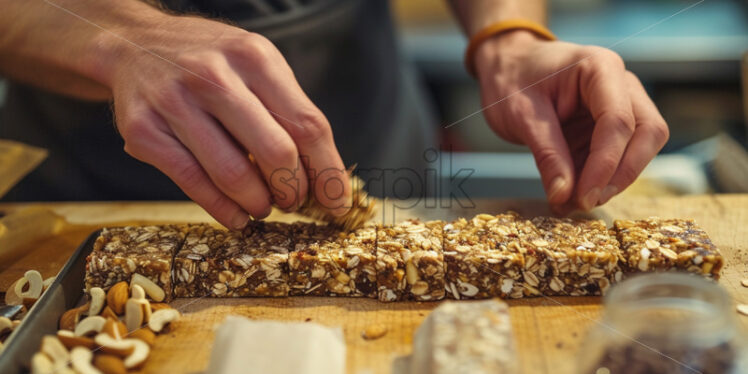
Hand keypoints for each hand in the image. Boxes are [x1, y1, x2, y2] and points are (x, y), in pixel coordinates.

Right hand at [101, 12, 350, 228]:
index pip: (307, 125)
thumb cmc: (209, 61)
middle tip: (294, 201)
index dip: (328, 171)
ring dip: (259, 203)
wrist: (133, 45)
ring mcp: (175, 103)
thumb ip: (288, 110)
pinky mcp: (144, 131)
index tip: (337, 201)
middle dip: (293, 190)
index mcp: (254, 58)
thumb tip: (324, 176)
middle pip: (276, 152)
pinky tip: (236, 216)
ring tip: (264, 206)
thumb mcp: (255, 64)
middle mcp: (213, 76)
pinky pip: (194, 183)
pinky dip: (223, 209)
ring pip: (234, 175)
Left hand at [473, 30, 668, 211]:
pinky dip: (599, 179)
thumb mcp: (521, 115)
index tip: (584, 197)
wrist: (509, 65)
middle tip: (586, 202)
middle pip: (648, 133)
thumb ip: (547, 154)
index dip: (606, 165)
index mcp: (599, 68)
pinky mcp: (611, 126)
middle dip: (621, 174)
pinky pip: (619, 156)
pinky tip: (571, 196)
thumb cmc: (513, 79)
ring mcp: (621, 103)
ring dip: (613, 180)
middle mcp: (621, 84)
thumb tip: (564, 196)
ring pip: (641, 147)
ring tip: (573, 202)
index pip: (618, 121)